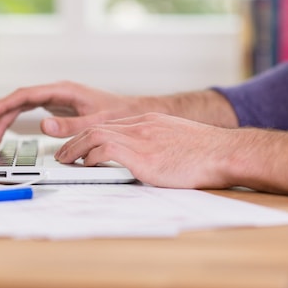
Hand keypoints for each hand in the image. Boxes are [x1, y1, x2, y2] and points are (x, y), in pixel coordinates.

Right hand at [0, 81, 145, 145]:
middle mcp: (57, 91)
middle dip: (1, 116)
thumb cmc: (118, 114)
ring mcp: (56, 98)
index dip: (5, 104)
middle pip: (20, 101)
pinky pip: (30, 110)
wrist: (133, 112)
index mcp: (63, 90)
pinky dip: (16, 119)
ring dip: (6, 119)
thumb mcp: (96, 122)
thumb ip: (70, 125)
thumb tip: (43, 125)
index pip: (26, 95)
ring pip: (23, 105)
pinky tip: (6, 128)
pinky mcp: (58, 107)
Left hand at [54, 112, 236, 188]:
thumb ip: (159, 145)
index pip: (111, 125)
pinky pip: (106, 150)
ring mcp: (142, 138)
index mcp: (150, 121)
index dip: (90, 136)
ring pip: (95, 135)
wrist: (225, 152)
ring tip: (64, 160)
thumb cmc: (208, 153)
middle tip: (62, 154)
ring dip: (75, 149)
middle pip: (98, 126)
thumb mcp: (178, 141)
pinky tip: (86, 166)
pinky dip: (91, 157)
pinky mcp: (143, 155)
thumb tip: (151, 161)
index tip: (79, 147)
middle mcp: (142, 125)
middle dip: (74, 140)